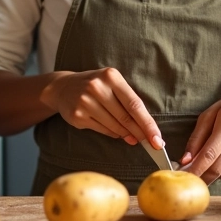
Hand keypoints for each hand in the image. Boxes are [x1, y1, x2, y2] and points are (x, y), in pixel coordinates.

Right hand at [42, 67, 163, 148]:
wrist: (63, 87)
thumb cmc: (95, 86)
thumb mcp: (111, 84)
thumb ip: (127, 102)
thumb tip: (144, 130)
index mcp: (111, 76)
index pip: (134, 104)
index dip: (147, 123)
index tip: (157, 138)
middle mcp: (97, 87)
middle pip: (125, 117)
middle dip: (140, 132)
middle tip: (151, 144)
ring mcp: (85, 101)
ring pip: (114, 125)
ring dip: (126, 134)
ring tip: (133, 138)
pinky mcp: (77, 115)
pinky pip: (102, 129)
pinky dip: (113, 133)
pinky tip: (117, 133)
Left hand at [180, 88, 220, 184]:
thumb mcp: (208, 115)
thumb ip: (196, 138)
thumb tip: (185, 160)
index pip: (209, 153)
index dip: (195, 168)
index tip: (184, 177)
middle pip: (216, 168)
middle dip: (200, 176)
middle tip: (188, 177)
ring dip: (208, 173)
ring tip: (203, 163)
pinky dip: (219, 170)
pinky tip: (219, 157)